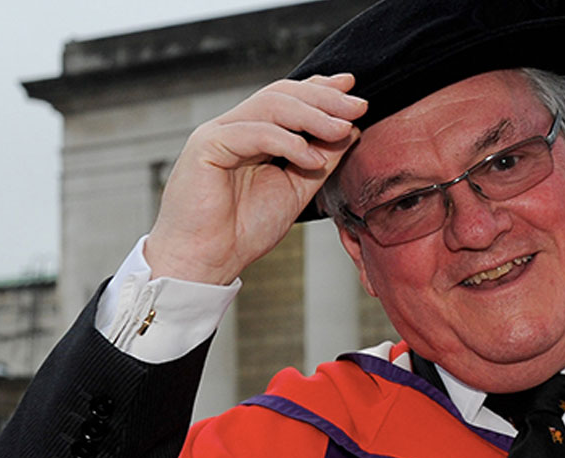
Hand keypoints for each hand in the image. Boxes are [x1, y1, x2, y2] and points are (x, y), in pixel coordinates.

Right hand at [146, 74, 367, 284]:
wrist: (207, 260)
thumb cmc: (243, 230)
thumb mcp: (296, 189)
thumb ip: (321, 159)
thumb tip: (351, 130)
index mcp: (252, 134)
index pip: (288, 98)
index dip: (320, 89)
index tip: (353, 89)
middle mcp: (235, 127)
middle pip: (282, 94)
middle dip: (324, 98)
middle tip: (357, 107)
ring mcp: (218, 133)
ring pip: (270, 105)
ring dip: (313, 115)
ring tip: (342, 130)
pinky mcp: (207, 145)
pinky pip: (254, 133)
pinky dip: (288, 143)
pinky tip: (311, 159)